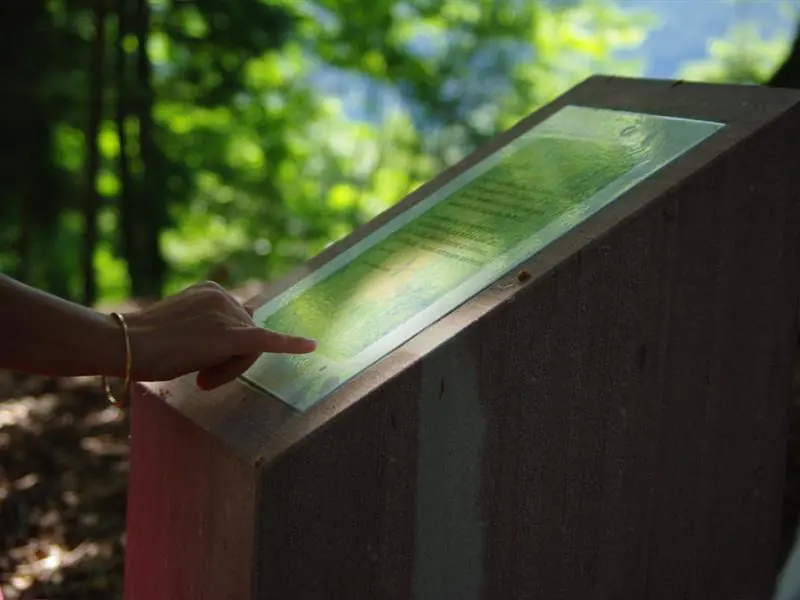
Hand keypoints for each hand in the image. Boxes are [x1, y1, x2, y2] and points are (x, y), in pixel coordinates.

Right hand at [123, 281, 315, 389]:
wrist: (126, 345)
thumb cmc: (146, 343)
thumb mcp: (184, 327)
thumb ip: (212, 329)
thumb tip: (246, 338)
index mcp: (213, 290)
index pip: (237, 323)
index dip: (224, 351)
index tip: (202, 362)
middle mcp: (224, 296)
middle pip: (247, 337)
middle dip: (229, 362)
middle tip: (200, 377)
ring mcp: (228, 314)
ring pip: (249, 350)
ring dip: (229, 369)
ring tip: (199, 376)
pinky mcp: (234, 335)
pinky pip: (267, 342)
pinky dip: (291, 344)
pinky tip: (311, 346)